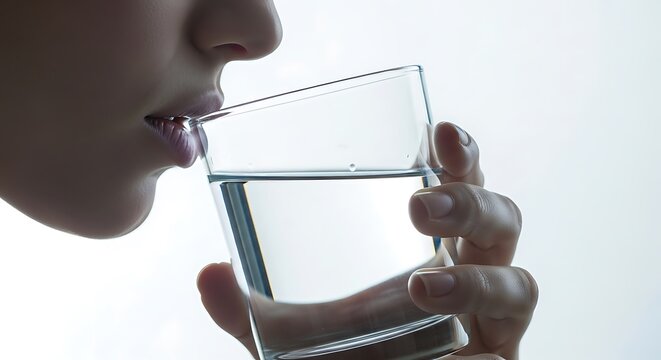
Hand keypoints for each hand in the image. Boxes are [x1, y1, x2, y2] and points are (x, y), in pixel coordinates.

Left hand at [197, 122, 537, 359]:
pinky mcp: (500, 359)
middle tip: (418, 207)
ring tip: (424, 291)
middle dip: (469, 203)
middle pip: (499, 219)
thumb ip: (251, 311)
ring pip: (518, 281)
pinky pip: (511, 345)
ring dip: (476, 280)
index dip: (461, 156)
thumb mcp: (294, 337)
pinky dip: (486, 343)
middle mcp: (470, 274)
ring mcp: (490, 322)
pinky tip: (458, 358)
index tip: (441, 131)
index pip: (458, 187)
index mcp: (430, 248)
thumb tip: (208, 273)